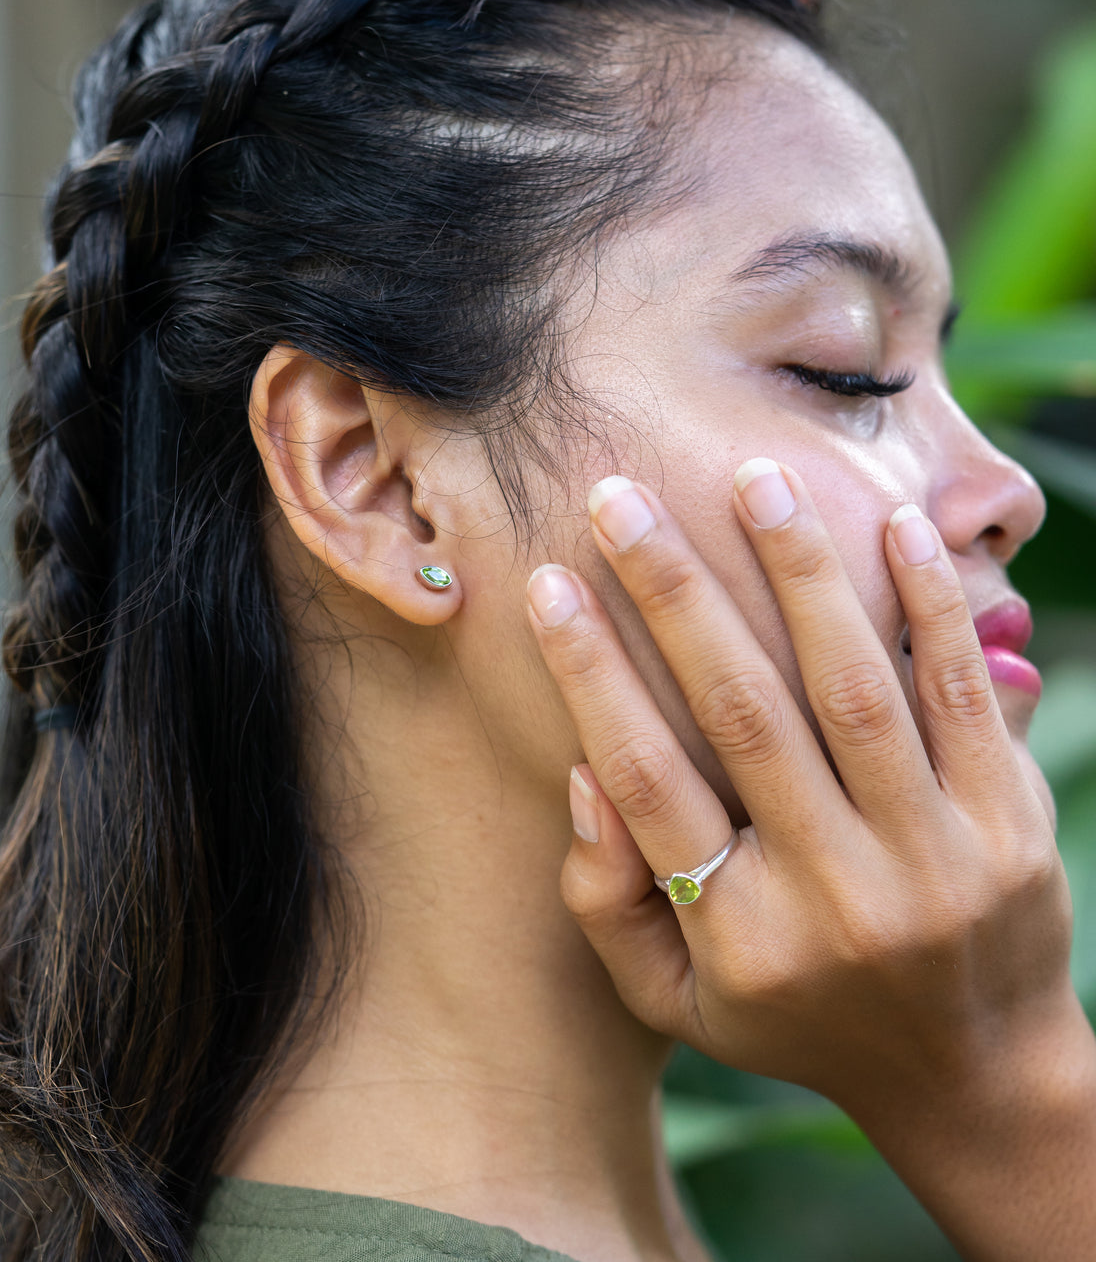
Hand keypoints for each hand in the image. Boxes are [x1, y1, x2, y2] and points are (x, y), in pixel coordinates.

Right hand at [527, 462, 1095, 1260]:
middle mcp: (836, 896)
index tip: (547, 581)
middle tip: (620, 496)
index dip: (590, 673)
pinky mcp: (1008, 825)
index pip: (647, 779)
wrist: (974, 1075)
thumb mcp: (678, 1001)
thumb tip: (588, 772)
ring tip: (757, 479)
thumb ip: (609, 899)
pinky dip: (928, 607)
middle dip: (674, 591)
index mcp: (740, 936)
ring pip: (854, 688)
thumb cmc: (798, 1019)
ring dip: (801, 572)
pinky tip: (894, 527)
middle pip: (742, 713)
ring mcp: (933, 858)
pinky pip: (960, 697)